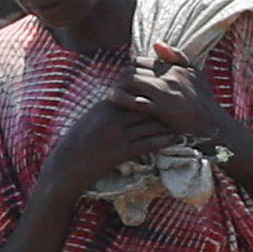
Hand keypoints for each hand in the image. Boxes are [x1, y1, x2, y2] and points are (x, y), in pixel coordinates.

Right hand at [40, 72, 208, 193]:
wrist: (69, 165)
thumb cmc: (80, 139)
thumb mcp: (93, 116)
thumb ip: (112, 105)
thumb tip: (129, 94)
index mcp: (106, 105)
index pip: (135, 91)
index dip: (152, 89)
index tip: (167, 86)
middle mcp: (113, 117)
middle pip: (146, 105)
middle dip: (165, 104)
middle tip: (183, 103)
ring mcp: (118, 135)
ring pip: (150, 124)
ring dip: (168, 123)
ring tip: (184, 121)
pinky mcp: (121, 152)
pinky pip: (147, 144)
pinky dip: (162, 140)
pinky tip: (173, 139)